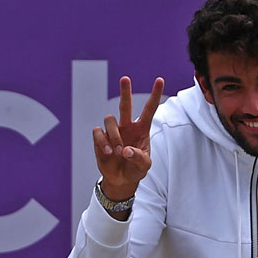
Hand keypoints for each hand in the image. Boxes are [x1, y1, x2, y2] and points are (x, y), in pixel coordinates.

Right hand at [92, 76, 163, 199]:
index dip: (154, 94)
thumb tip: (126, 150)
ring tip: (117, 151)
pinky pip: (98, 131)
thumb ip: (139, 158)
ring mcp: (113, 131)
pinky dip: (103, 142)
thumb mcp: (144, 166)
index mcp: (141, 129)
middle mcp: (127, 126)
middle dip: (125, 91)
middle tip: (125, 78)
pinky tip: (108, 152)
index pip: (149, 109)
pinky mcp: (101, 138)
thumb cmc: (136, 169)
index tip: (159, 80)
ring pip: (110, 119)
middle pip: (125, 105)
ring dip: (114, 135)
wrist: (121, 179)